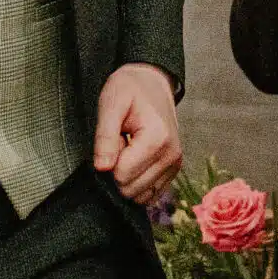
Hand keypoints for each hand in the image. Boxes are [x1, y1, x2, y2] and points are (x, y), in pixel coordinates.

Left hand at [93, 63, 181, 203]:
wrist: (151, 83)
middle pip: (131, 188)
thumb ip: (105, 136)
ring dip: (127, 175)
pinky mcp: (173, 170)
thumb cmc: (129, 89)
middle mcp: (171, 155)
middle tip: (120, 142)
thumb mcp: (110, 103)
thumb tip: (102, 168)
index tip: (114, 137)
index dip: (108, 158)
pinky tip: (136, 157)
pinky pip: (150, 193)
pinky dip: (137, 180)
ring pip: (140, 195)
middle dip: (117, 169)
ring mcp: (175, 165)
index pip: (122, 174)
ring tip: (128, 148)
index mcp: (157, 138)